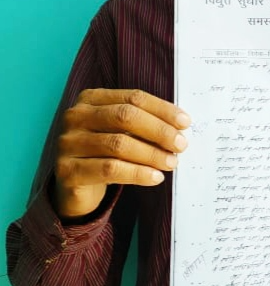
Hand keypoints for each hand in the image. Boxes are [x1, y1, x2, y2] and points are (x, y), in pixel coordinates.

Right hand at [54, 89, 189, 217]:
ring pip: (119, 144)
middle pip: (125, 117)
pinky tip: (155, 177)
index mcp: (91, 98)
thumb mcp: (121, 131)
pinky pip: (110, 169)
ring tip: (171, 163)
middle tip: (181, 144)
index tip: (185, 122)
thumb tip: (180, 126)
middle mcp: (76, 116)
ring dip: (151, 154)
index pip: (133, 98)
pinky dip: (138, 174)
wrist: (75, 186)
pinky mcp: (67, 170)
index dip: (162, 109)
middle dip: (158, 131)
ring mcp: (68, 143)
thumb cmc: (105, 152)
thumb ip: (144, 123)